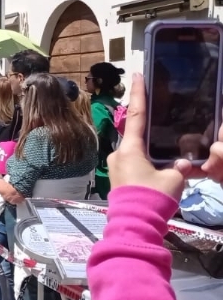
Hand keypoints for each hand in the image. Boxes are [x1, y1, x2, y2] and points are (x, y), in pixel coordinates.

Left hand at [106, 73, 187, 200]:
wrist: (135, 224)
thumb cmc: (153, 197)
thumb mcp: (174, 179)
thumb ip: (180, 166)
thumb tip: (184, 163)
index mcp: (130, 149)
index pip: (137, 115)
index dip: (139, 94)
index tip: (137, 76)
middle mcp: (118, 154)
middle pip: (135, 134)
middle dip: (147, 127)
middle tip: (158, 116)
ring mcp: (116, 167)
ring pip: (135, 151)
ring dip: (148, 150)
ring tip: (163, 152)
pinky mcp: (117, 179)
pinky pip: (133, 164)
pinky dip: (145, 161)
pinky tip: (156, 167)